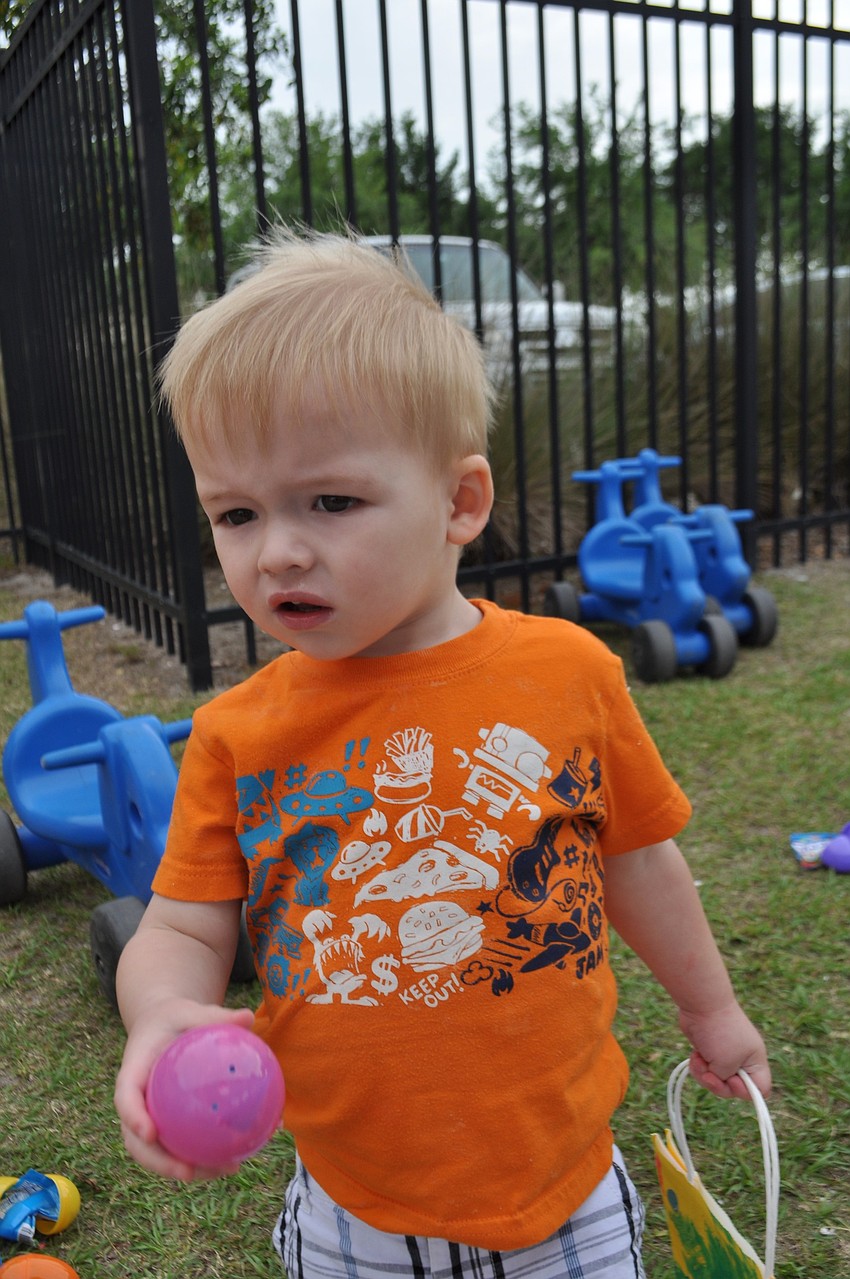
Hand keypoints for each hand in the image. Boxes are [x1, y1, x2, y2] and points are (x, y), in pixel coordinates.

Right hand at [114, 1000, 255, 1180]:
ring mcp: (148, 1117)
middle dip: (159, 1161)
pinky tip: (236, 1160)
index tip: (150, 1132)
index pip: (126, 1097)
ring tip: (224, 1170)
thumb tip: (247, 1017)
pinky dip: (203, 1158)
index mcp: (133, 1072)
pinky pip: (179, 1147)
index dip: (133, 1117)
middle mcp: (136, 1102)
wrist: (162, 1026)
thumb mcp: (190, 1011)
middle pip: (136, 1141)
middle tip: (189, 1171)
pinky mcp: (165, 1126)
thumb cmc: (175, 1018)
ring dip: (186, 1170)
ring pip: (159, 1153)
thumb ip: (214, 1015)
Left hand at [678, 1001, 771, 1100]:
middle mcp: (743, 1060)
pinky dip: (699, 1065)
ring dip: (705, 1074)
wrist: (702, 1005)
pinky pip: (705, 1069)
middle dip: (718, 1085)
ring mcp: (726, 1054)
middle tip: (709, 1074)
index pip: (761, 1089)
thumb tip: (719, 1080)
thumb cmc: (719, 1033)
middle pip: (734, 1088)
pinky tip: (694, 1055)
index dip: (746, 1092)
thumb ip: (726, 1082)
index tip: (732, 1081)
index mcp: (755, 1062)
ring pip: (717, 1080)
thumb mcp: (726, 1065)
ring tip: (698, 1060)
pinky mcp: (710, 1050)